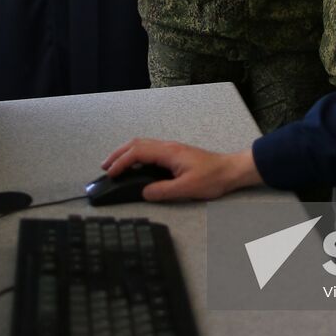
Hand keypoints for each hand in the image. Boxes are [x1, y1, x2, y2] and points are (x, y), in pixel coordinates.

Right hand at [101, 138, 262, 200]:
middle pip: (136, 144)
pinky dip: (136, 155)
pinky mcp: (175, 154)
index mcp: (168, 152)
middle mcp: (168, 147)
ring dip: (126, 153)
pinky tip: (135, 165)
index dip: (121, 162)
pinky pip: (150, 150)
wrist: (231, 170)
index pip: (138, 153)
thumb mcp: (187, 189)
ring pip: (142, 145)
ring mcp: (171, 149)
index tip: (111, 173)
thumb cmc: (213, 178)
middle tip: (105, 166)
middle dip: (118, 154)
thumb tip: (144, 192)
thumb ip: (163, 191)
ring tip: (115, 165)